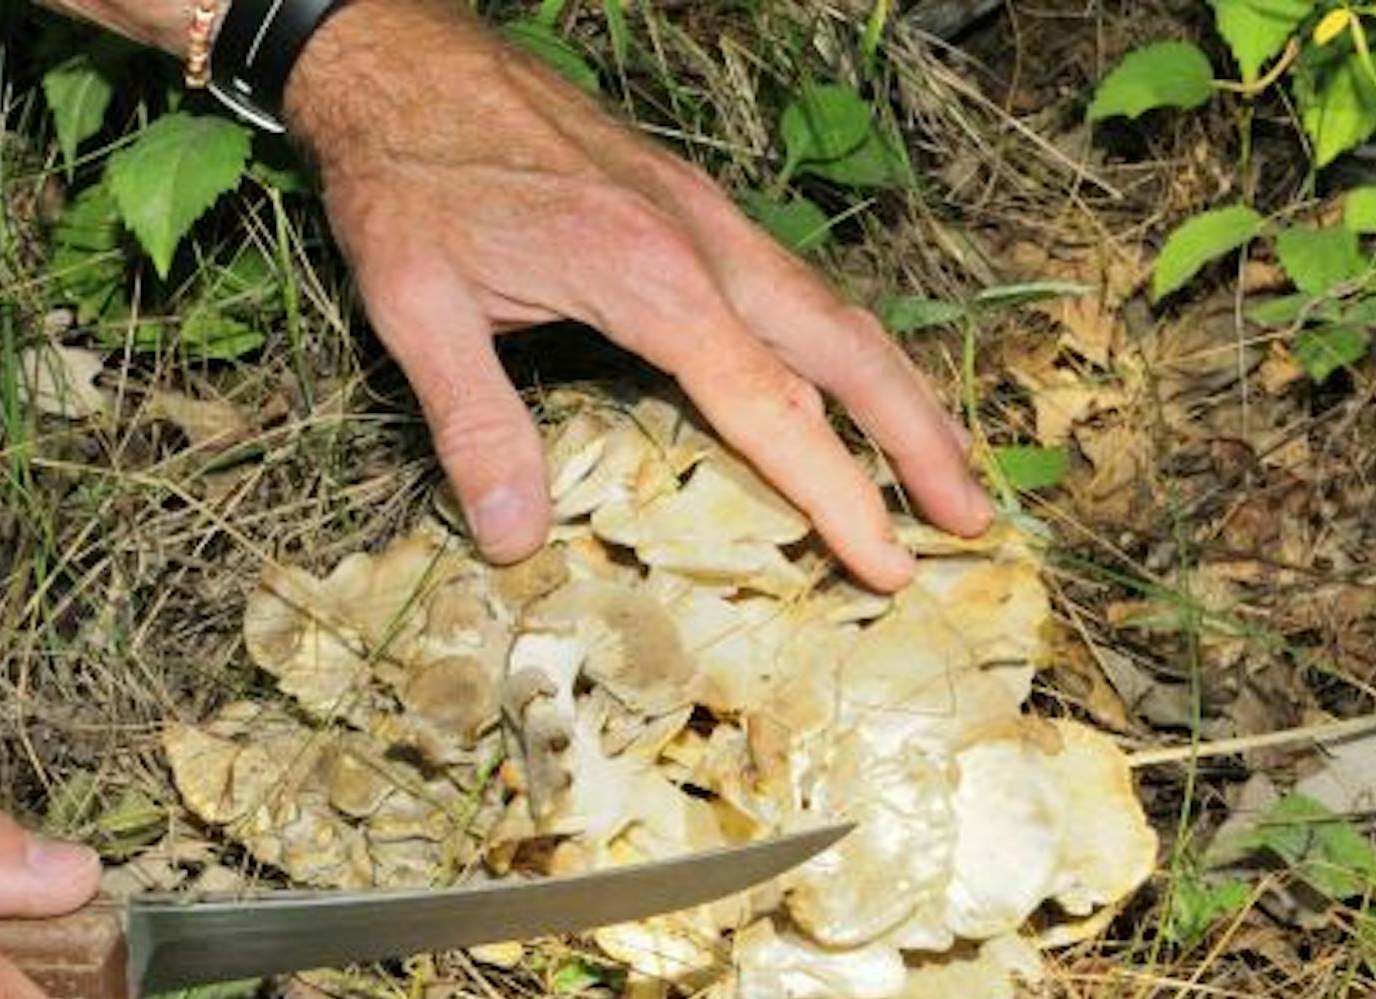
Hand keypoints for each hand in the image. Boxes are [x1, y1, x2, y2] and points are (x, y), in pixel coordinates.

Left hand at [284, 0, 989, 589]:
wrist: (402, 60)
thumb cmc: (409, 177)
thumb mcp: (419, 307)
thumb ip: (475, 425)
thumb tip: (514, 543)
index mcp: (649, 275)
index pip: (770, 406)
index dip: (835, 492)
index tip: (887, 562)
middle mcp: (705, 243)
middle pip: (847, 348)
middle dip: (919, 437)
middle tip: (973, 520)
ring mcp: (707, 218)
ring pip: (833, 311)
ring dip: (899, 390)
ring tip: (946, 465)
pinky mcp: (692, 206)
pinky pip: (794, 287)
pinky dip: (843, 346)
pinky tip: (847, 381)